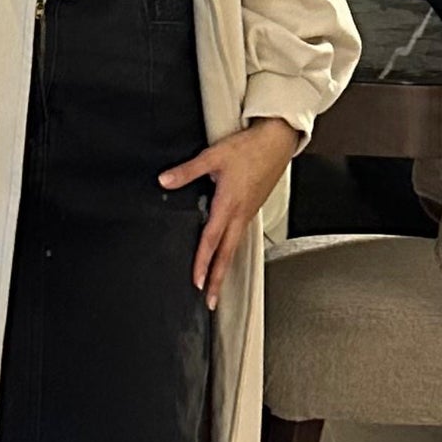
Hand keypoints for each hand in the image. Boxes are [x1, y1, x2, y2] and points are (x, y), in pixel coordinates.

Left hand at [159, 117, 301, 310]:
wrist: (277, 140)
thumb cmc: (249, 148)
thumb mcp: (213, 156)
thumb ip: (187, 171)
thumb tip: (164, 180)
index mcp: (229, 204)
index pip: (212, 240)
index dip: (203, 262)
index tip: (196, 282)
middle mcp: (241, 213)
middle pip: (227, 254)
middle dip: (217, 279)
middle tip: (210, 300)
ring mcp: (249, 212)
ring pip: (235, 247)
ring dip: (224, 268)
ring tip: (216, 285)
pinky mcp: (253, 208)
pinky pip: (240, 236)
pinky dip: (231, 251)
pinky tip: (226, 255)